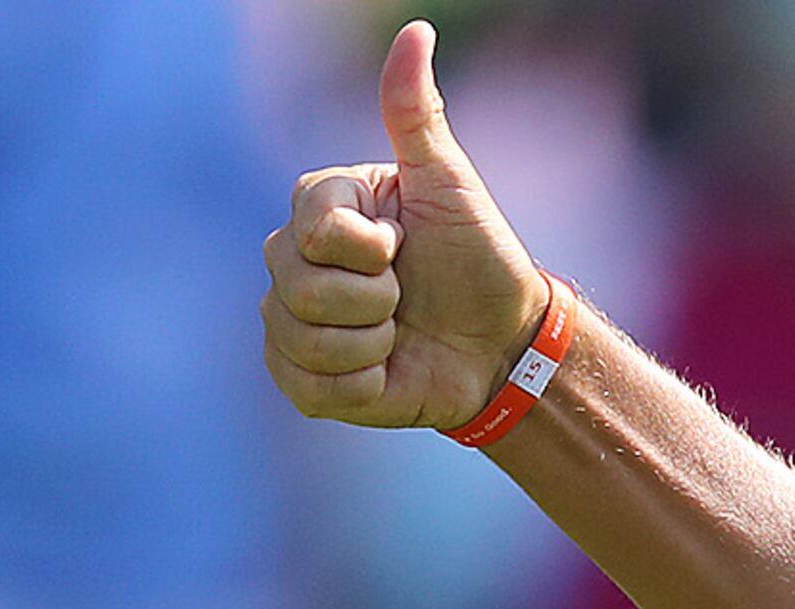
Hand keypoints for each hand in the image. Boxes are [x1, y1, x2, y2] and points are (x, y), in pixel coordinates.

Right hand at [261, 19, 545, 431]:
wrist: (502, 344)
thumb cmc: (478, 259)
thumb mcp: (450, 183)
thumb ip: (415, 114)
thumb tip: (416, 31)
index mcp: (321, 209)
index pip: (312, 228)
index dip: (368, 249)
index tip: (403, 247)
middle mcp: (294, 261)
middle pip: (297, 286)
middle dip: (373, 299)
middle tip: (406, 296)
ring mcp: (292, 321)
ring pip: (301, 337)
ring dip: (369, 344)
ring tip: (398, 334)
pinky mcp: (304, 379)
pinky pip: (308, 388)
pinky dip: (360, 386)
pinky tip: (386, 371)